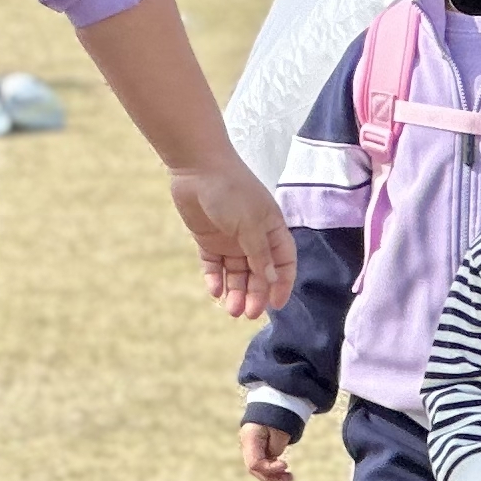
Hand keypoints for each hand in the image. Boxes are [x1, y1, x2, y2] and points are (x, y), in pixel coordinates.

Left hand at [169, 156, 296, 321]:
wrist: (196, 167)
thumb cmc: (232, 190)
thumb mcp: (250, 223)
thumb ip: (260, 253)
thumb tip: (271, 281)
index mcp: (271, 229)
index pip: (283, 262)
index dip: (282, 284)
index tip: (276, 305)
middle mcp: (253, 237)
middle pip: (258, 273)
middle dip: (255, 294)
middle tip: (246, 313)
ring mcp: (230, 240)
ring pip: (236, 273)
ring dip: (235, 291)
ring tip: (230, 309)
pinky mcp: (208, 240)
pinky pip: (214, 266)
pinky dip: (215, 279)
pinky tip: (215, 291)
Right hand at [239, 420, 296, 480]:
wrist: (272, 405)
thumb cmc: (277, 416)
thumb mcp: (279, 430)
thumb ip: (276, 446)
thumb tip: (273, 459)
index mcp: (249, 438)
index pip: (254, 463)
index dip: (269, 469)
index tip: (286, 465)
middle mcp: (247, 446)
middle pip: (254, 469)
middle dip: (271, 476)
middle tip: (289, 477)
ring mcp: (251, 450)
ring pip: (258, 470)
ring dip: (273, 476)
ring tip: (289, 478)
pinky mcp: (258, 452)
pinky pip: (263, 466)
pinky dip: (273, 471)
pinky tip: (285, 473)